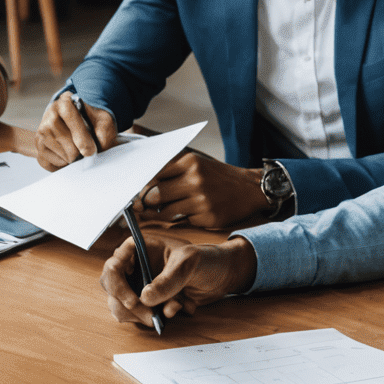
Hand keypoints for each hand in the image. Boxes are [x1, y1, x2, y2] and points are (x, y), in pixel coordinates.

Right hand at [36, 93, 118, 169]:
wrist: (77, 127)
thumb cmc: (91, 123)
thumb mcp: (103, 122)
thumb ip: (103, 133)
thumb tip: (96, 148)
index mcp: (66, 102)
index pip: (70, 116)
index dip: (81, 137)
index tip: (90, 150)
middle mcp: (50, 114)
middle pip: (65, 140)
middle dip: (79, 151)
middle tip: (86, 150)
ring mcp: (41, 130)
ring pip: (61, 155)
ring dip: (72, 158)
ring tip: (76, 150)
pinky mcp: (38, 146)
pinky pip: (52, 163)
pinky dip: (63, 164)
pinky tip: (67, 155)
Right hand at [100, 230, 256, 327]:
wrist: (222, 275)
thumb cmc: (204, 259)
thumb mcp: (188, 263)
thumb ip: (168, 280)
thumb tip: (145, 298)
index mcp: (137, 249)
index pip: (113, 267)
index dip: (118, 286)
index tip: (135, 302)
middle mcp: (134, 266)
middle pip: (113, 291)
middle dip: (130, 307)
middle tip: (151, 317)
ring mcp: (139, 285)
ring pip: (123, 307)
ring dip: (145, 314)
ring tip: (174, 308)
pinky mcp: (149, 301)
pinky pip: (140, 315)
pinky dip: (157, 318)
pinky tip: (179, 308)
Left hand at [138, 151, 269, 229]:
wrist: (250, 189)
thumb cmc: (218, 177)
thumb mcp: (196, 165)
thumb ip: (171, 172)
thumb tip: (142, 185)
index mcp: (189, 162)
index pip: (153, 174)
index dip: (140, 186)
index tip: (132, 192)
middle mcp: (195, 180)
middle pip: (154, 195)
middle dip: (146, 202)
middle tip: (143, 205)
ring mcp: (201, 200)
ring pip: (165, 212)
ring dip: (160, 214)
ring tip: (164, 210)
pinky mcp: (208, 218)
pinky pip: (181, 221)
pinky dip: (179, 219)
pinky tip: (188, 213)